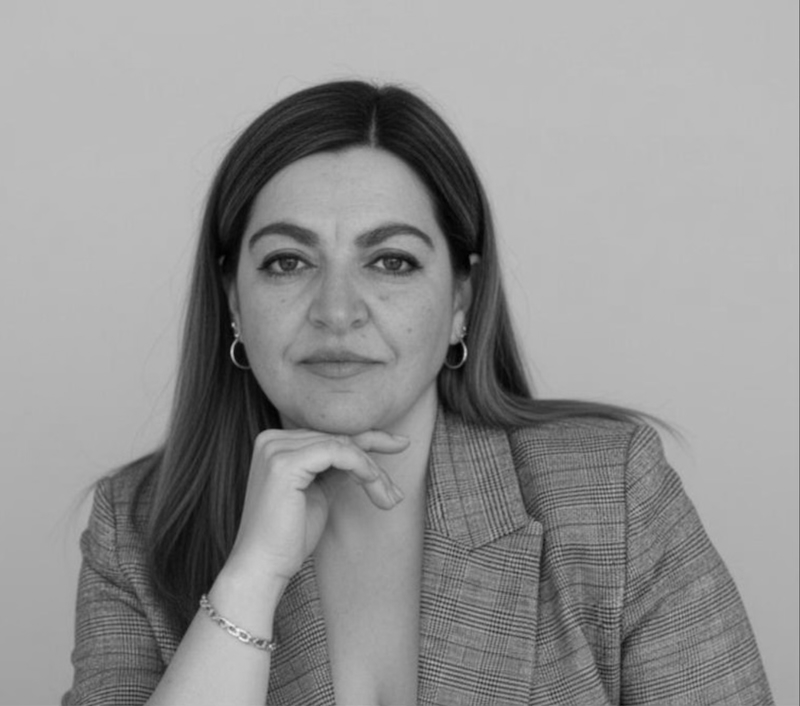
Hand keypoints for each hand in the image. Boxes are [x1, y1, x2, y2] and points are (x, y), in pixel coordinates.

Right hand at [224, 429, 408, 589]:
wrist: (262, 567)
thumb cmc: (289, 537)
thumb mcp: (317, 491)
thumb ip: (334, 468)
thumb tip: (366, 453)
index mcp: (276, 443)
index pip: (331, 436)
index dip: (369, 440)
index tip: (401, 444)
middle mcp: (272, 439)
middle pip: (339, 439)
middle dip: (375, 464)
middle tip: (396, 494)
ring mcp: (275, 448)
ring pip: (343, 446)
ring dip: (373, 472)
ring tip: (390, 498)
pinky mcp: (285, 463)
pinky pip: (338, 453)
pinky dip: (362, 467)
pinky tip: (375, 486)